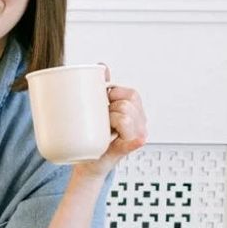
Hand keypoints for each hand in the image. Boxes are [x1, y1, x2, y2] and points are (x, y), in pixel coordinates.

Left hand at [72, 64, 147, 179]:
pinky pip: (133, 140)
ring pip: (125, 116)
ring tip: (104, 128)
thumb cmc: (93, 133)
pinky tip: (134, 139)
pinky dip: (132, 139)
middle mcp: (140, 122)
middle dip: (110, 107)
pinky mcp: (128, 149)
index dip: (113, 94)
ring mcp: (137, 136)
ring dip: (110, 120)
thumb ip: (101, 87)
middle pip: (128, 103)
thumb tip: (102, 66)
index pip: (131, 94)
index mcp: (135, 110)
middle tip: (102, 118)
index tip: (104, 102)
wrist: (86, 161)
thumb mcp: (97, 107)